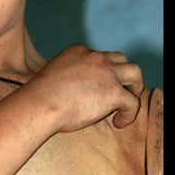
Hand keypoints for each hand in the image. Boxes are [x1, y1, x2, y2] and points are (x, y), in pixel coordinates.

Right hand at [28, 44, 143, 132]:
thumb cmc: (41, 97)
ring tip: (127, 103)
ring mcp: (107, 73)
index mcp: (79, 51)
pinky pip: (132, 102)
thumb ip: (70, 75)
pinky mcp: (114, 92)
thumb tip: (78, 90)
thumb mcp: (55, 74)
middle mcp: (95, 57)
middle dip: (123, 74)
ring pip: (135, 72)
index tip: (98, 88)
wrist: (40, 104)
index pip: (101, 56)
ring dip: (134, 87)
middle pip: (121, 59)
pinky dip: (129, 113)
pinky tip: (118, 123)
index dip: (103, 72)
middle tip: (120, 91)